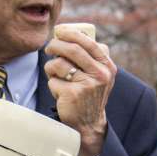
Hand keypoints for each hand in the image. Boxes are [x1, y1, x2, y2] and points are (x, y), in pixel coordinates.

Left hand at [44, 28, 116, 155]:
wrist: (89, 123)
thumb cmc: (88, 93)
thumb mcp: (98, 75)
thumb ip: (90, 56)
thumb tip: (67, 32)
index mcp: (107, 66)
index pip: (88, 42)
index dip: (71, 33)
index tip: (59, 32)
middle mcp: (100, 74)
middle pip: (72, 50)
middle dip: (56, 45)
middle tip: (49, 48)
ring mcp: (87, 85)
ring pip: (59, 64)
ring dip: (50, 68)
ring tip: (54, 74)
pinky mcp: (72, 94)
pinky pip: (53, 81)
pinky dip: (52, 85)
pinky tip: (59, 92)